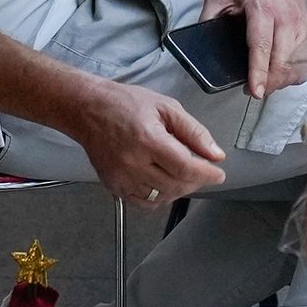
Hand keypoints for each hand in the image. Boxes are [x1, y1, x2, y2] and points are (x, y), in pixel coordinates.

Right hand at [71, 77, 227, 207]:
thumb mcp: (166, 107)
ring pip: (161, 198)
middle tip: (201, 170)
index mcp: (148, 140)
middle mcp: (133, 163)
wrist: (87, 110)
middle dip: (195, 181)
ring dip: (178, 189)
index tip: (219, 174)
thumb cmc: (125, 104)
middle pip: (176, 186)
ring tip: (181, 173)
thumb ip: (194, 132)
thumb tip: (215, 154)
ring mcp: (121, 178)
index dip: (207, 174)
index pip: (186, 168)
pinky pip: (143, 203)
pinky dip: (159, 196)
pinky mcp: (113, 186)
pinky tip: (162, 181)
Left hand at [201, 0, 306, 100]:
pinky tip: (283, 72)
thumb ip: (208, 17)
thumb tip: (201, 46)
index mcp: (262, 8)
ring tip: (267, 81)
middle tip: (254, 90)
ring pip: (298, 64)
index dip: (258, 72)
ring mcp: (301, 23)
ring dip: (283, 79)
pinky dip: (296, 71)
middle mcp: (286, 18)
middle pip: (283, 62)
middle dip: (270, 83)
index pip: (261, 46)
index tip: (254, 91)